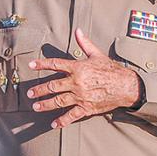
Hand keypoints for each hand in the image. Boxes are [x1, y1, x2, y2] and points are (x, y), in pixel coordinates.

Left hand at [26, 28, 141, 127]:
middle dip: (39, 90)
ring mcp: (80, 96)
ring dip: (45, 104)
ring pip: (58, 101)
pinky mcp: (86, 107)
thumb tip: (78, 31)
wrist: (126, 86)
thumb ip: (85, 44)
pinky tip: (54, 124)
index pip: (55, 64)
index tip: (31, 65)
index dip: (42, 64)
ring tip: (36, 107)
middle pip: (53, 86)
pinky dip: (62, 121)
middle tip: (30, 93)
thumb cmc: (112, 70)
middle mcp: (76, 82)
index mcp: (78, 68)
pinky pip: (71, 115)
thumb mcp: (97, 54)